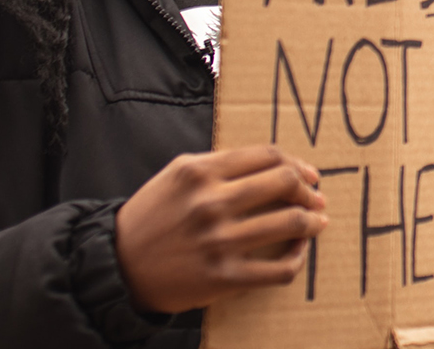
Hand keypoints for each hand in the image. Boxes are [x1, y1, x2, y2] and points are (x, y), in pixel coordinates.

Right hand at [114, 145, 328, 314]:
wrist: (115, 265)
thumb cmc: (152, 216)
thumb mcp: (178, 176)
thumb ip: (222, 164)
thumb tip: (276, 164)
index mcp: (200, 172)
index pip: (269, 156)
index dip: (297, 164)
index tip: (309, 175)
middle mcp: (210, 203)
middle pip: (285, 182)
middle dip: (309, 190)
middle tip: (317, 198)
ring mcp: (218, 241)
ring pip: (289, 223)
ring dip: (312, 221)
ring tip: (317, 222)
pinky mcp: (223, 277)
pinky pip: (279, 269)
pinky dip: (297, 259)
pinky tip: (298, 253)